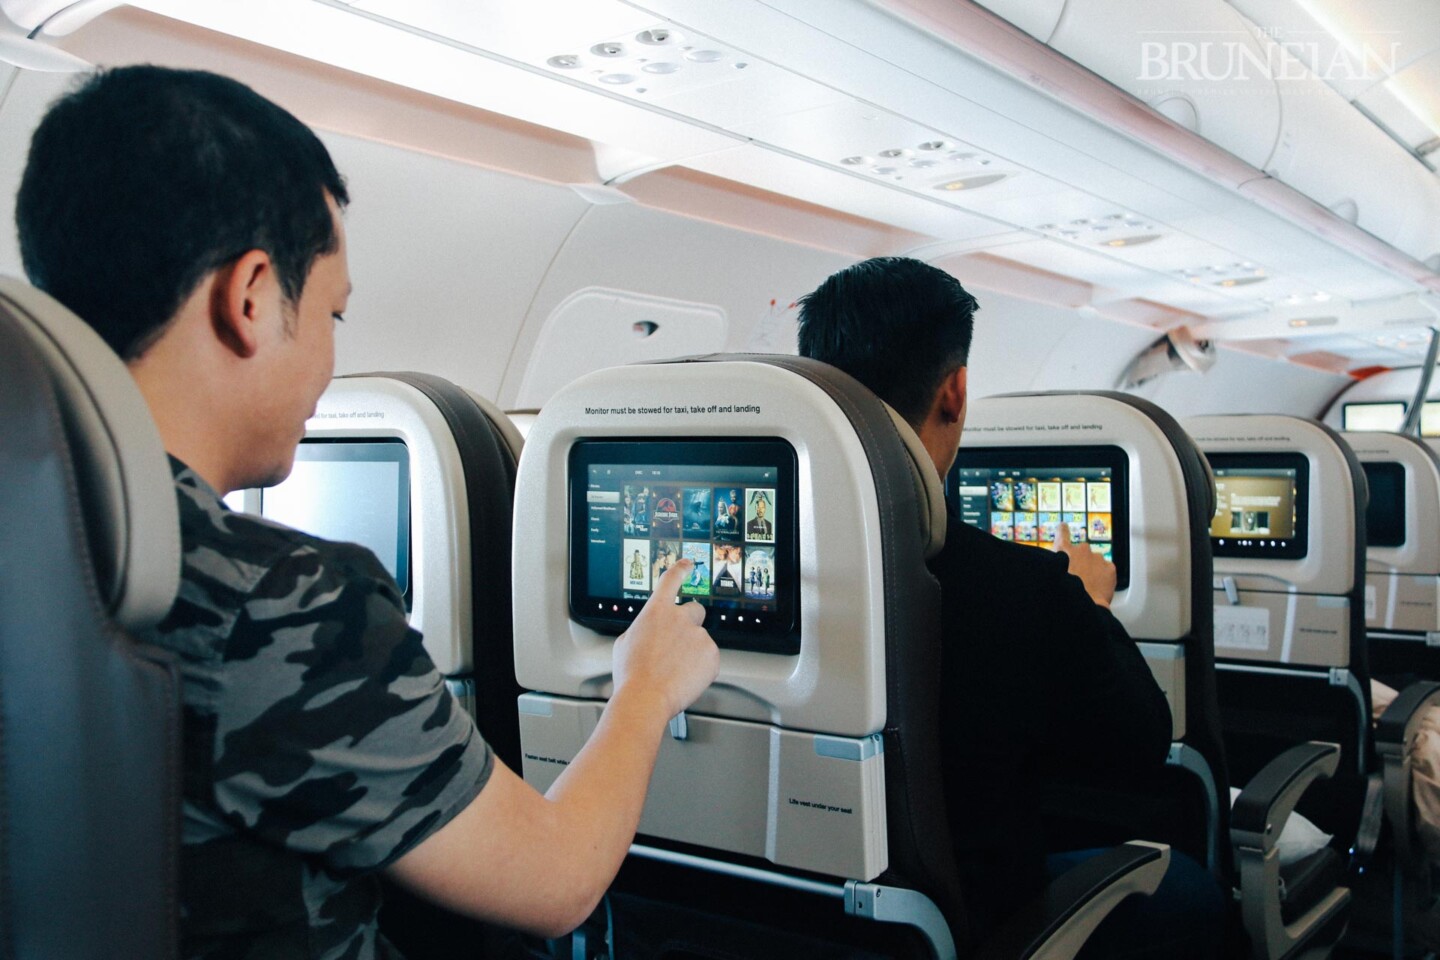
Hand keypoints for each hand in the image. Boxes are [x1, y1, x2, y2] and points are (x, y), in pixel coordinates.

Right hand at [611, 559, 718, 719]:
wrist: (645, 697)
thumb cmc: (631, 674)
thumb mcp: (625, 643)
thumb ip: (643, 630)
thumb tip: (649, 632)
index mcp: (656, 611)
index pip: (671, 580)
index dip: (681, 569)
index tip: (688, 564)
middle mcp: (680, 618)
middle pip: (695, 610)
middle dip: (690, 623)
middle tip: (680, 642)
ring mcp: (698, 636)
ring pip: (700, 641)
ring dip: (692, 652)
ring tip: (674, 672)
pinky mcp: (712, 655)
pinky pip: (709, 659)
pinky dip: (701, 668)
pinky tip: (684, 679)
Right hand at [1052, 523, 1115, 608]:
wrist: (1082, 605)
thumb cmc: (1063, 593)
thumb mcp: (1050, 576)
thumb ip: (1054, 566)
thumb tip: (1055, 567)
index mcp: (1063, 550)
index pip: (1062, 534)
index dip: (1063, 530)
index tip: (1064, 526)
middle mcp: (1081, 550)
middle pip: (1082, 552)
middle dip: (1081, 562)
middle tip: (1078, 578)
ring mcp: (1097, 558)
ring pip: (1095, 562)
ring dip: (1092, 570)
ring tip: (1088, 586)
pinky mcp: (1109, 568)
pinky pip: (1106, 570)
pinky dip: (1103, 576)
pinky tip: (1097, 587)